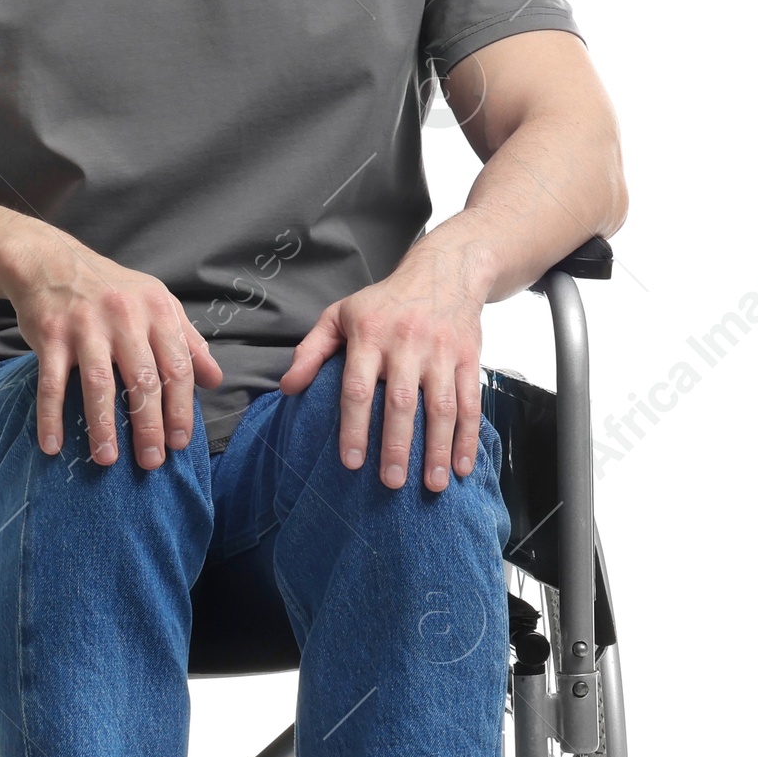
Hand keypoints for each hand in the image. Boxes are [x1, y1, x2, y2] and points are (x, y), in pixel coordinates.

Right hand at [0, 226, 223, 468]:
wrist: (50, 261)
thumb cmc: (111, 289)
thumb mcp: (157, 304)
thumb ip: (188, 341)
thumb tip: (216, 379)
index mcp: (156, 311)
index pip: (177, 368)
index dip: (181, 409)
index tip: (180, 442)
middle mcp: (124, 317)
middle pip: (143, 381)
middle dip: (149, 427)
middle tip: (151, 461)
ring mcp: (85, 326)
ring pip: (99, 384)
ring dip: (103, 426)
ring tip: (107, 459)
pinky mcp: (51, 335)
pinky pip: (51, 382)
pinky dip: (50, 416)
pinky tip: (53, 444)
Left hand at [276, 238, 493, 491]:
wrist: (445, 272)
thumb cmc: (385, 302)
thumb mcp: (340, 314)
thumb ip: (311, 351)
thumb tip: (287, 388)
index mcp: (370, 335)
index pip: (358, 387)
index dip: (353, 426)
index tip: (351, 462)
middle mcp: (407, 343)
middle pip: (401, 401)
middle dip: (397, 445)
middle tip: (391, 482)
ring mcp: (441, 352)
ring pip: (441, 406)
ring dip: (438, 449)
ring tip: (432, 485)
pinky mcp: (468, 359)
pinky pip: (470, 402)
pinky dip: (467, 437)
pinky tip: (462, 467)